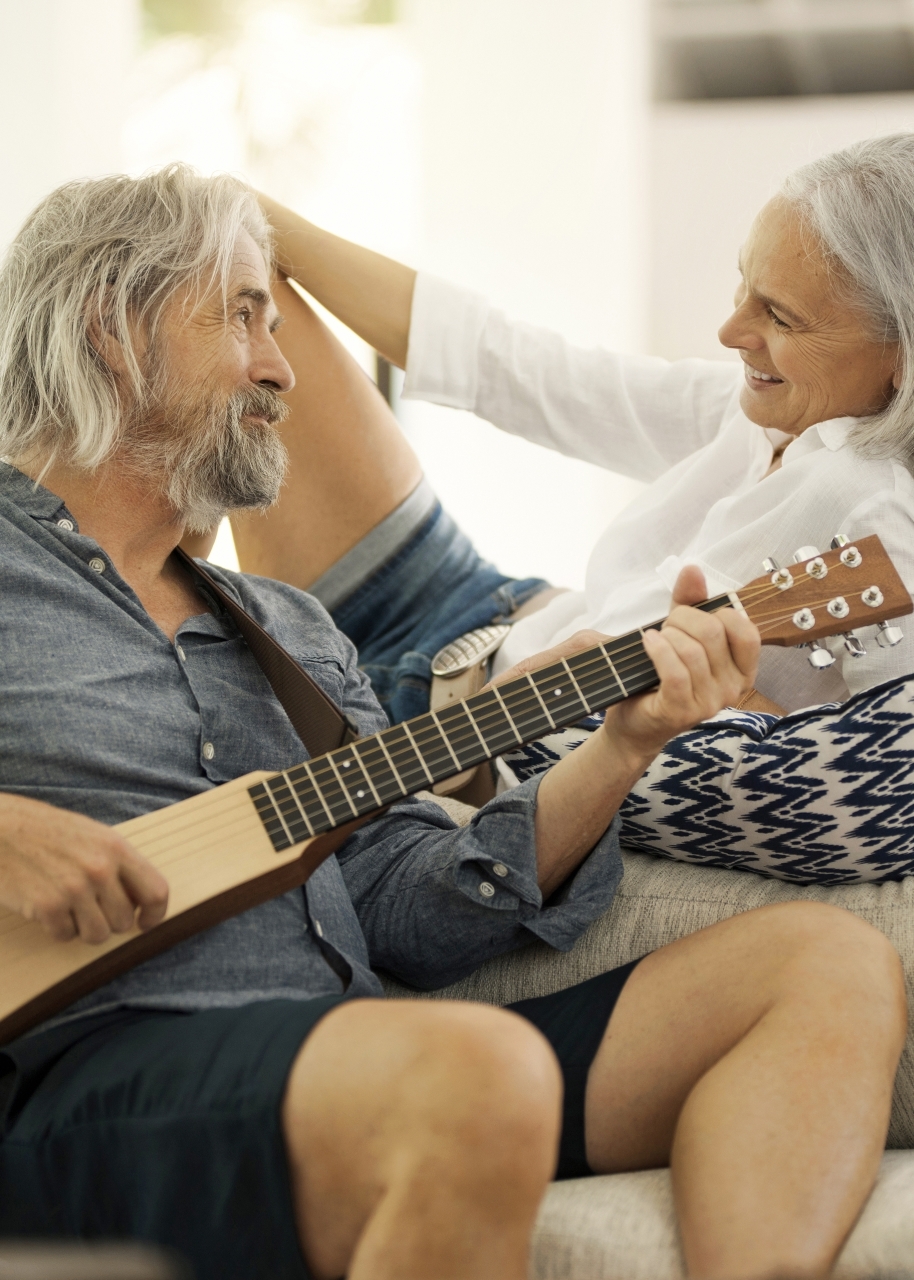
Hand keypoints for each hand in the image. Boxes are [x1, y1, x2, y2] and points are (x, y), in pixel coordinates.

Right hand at [0, 792, 168, 943]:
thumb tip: (140, 898)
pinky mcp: (47, 906)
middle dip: (109, 921)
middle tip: (90, 908)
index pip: (156, 891)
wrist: (0, 829)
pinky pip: (66, 935)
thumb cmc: (44, 831)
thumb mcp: (92, 835)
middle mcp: (100, 869)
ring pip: (98, 935)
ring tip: (69, 907)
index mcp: (116, 848)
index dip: (155, 914)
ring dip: (84, 928)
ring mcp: (74, 889)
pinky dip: (57, 928)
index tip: (144, 922)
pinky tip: (47, 906)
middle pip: (124, 921)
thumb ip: (118, 864)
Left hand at [604, 565, 759, 760]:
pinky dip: (657, 650)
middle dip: (682, 620)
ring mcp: (709, 703)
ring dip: (666, 636)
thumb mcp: (680, 632)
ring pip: (692, 650)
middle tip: (665, 629)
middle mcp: (733, 689)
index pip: (745, 629)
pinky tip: (647, 643)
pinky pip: (675, 672)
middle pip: (713, 633)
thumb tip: (693, 569)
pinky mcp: (682, 711)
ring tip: (654, 641)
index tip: (692, 616)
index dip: (716, 612)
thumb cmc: (661, 674)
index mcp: (743, 670)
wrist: (634, 720)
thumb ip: (690, 601)